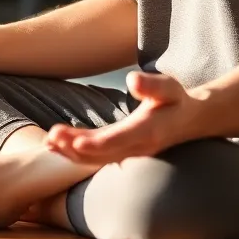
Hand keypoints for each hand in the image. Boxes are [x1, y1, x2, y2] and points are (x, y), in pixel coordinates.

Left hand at [44, 71, 197, 164]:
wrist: (189, 121)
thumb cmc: (176, 100)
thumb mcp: (169, 88)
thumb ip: (152, 85)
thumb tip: (132, 79)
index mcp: (149, 131)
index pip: (121, 140)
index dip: (99, 144)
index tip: (78, 142)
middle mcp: (137, 147)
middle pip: (102, 153)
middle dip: (76, 148)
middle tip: (51, 137)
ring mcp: (129, 153)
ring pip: (96, 159)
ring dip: (71, 152)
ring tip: (49, 141)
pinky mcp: (121, 151)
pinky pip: (96, 157)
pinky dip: (76, 153)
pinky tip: (56, 146)